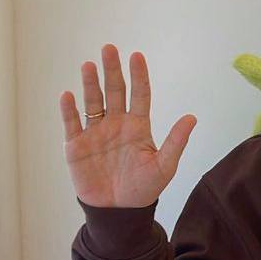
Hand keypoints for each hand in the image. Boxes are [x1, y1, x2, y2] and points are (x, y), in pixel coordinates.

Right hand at [59, 44, 196, 207]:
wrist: (119, 211)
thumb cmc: (144, 189)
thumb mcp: (164, 166)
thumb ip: (176, 141)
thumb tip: (192, 117)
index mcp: (138, 126)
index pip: (139, 95)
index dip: (138, 76)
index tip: (137, 56)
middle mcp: (116, 124)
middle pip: (114, 91)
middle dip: (112, 71)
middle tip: (109, 48)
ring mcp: (96, 133)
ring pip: (93, 102)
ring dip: (90, 84)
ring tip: (89, 65)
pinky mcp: (77, 145)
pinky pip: (72, 123)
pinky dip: (69, 110)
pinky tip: (68, 95)